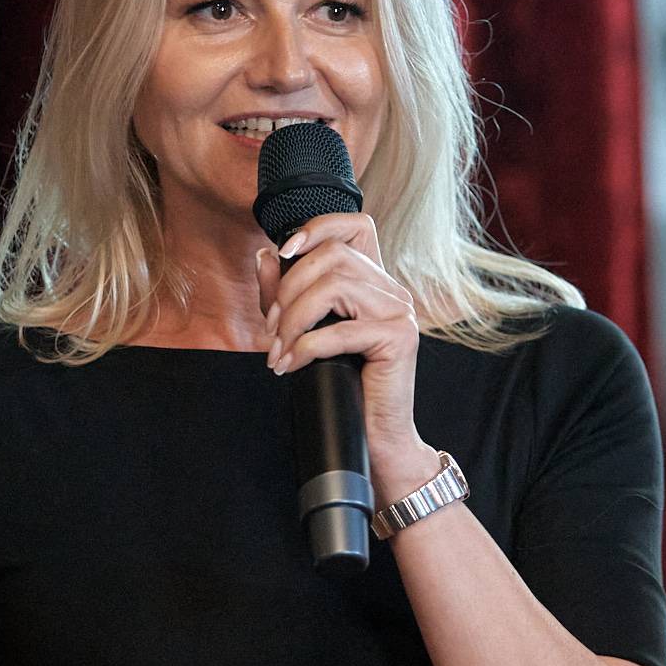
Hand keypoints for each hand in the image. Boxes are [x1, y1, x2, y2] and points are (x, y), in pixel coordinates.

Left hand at [255, 215, 440, 498]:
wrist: (377, 439)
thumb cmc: (344, 388)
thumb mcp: (304, 333)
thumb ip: (285, 295)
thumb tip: (265, 256)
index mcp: (374, 283)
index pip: (356, 226)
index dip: (319, 226)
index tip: (284, 251)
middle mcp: (392, 290)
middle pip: (334, 256)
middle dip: (289, 290)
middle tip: (272, 331)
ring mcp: (400, 312)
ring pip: (335, 287)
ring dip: (294, 320)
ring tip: (280, 352)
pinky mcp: (399, 339)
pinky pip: (341, 330)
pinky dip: (306, 348)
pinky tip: (293, 367)